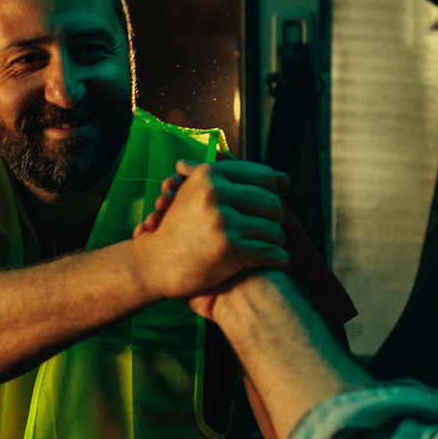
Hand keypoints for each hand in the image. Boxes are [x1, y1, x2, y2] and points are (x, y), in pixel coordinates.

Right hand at [130, 160, 287, 300]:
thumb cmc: (179, 230)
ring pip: (274, 229)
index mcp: (209, 175)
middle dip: (275, 219)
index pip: (263, 175)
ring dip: (276, 241)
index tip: (276, 198)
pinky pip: (271, 252)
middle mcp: (216, 194)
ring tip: (270, 246)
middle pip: (272, 203)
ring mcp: (222, 221)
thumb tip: (284, 178)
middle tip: (270, 229)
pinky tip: (275, 261)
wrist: (153, 263)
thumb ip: (237, 183)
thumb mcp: (195, 193)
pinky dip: (277, 259)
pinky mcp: (229, 248)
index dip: (274, 188)